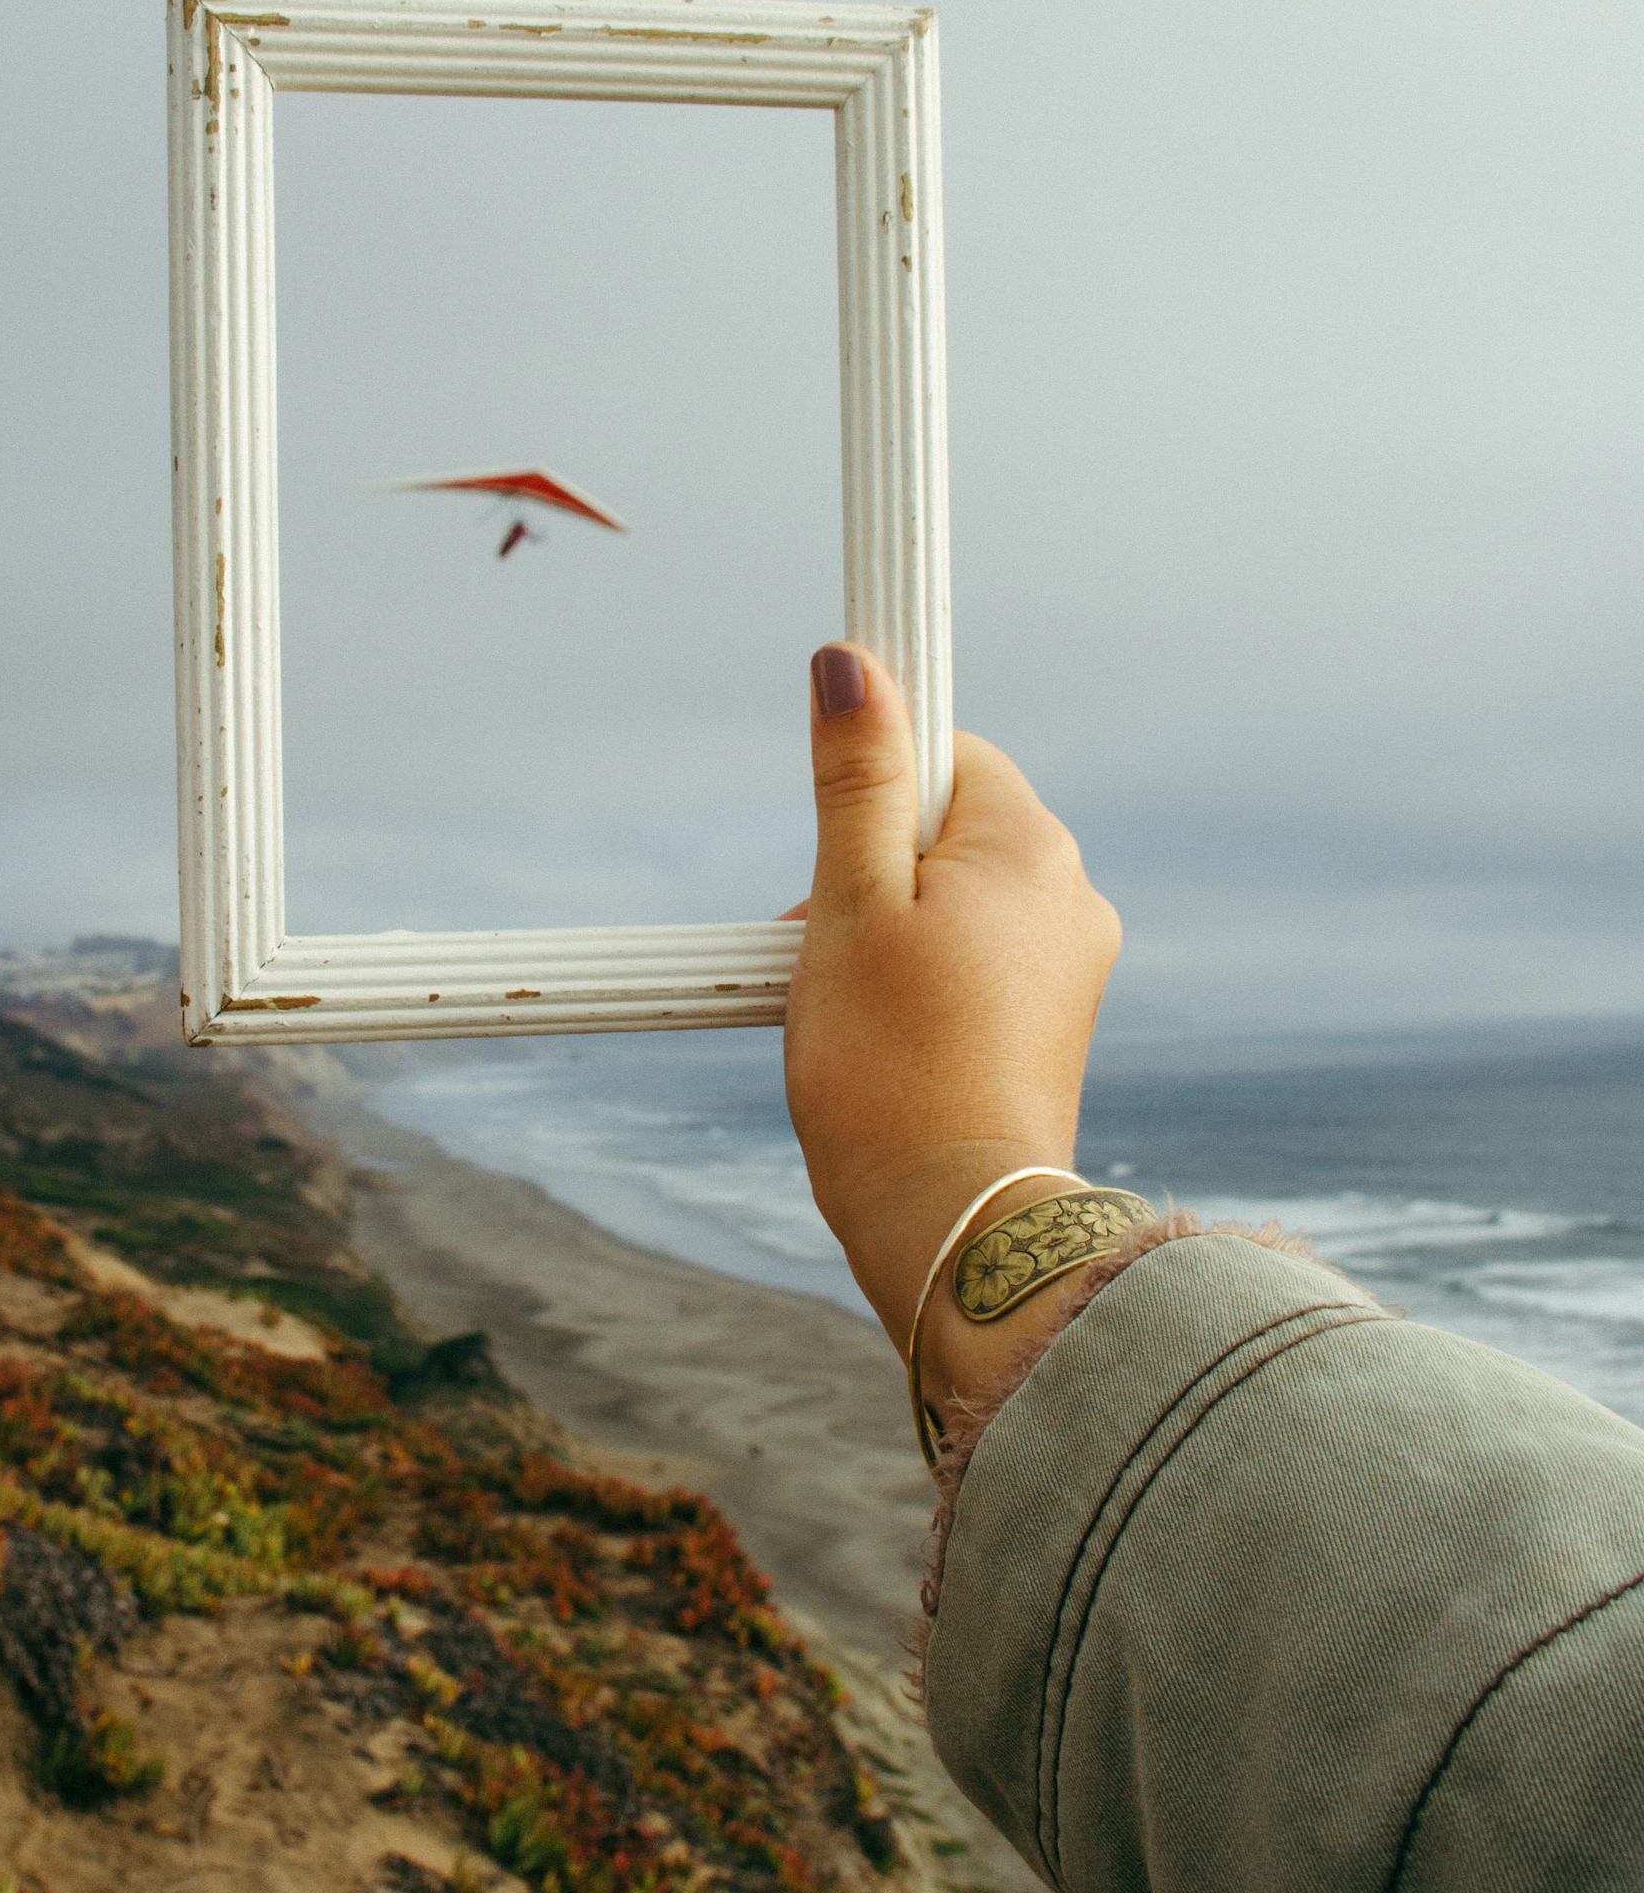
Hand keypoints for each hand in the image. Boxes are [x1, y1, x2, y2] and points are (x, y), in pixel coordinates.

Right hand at [784, 646, 1123, 1415]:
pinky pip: (976, 965)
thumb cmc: (891, 1071)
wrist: (957, 1230)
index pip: (948, 750)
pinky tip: (882, 1042)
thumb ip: (854, 780)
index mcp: (1032, 847)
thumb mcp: (849, 907)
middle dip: (867, 870)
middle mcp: (1072, 897)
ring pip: (956, 902)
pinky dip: (921, 983)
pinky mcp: (1055, 1028)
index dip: (871, 784)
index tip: (826, 831)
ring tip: (847, 1011)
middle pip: (947, 829)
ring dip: (887, 932)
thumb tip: (854, 663)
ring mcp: (1072, 967)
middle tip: (819, 947)